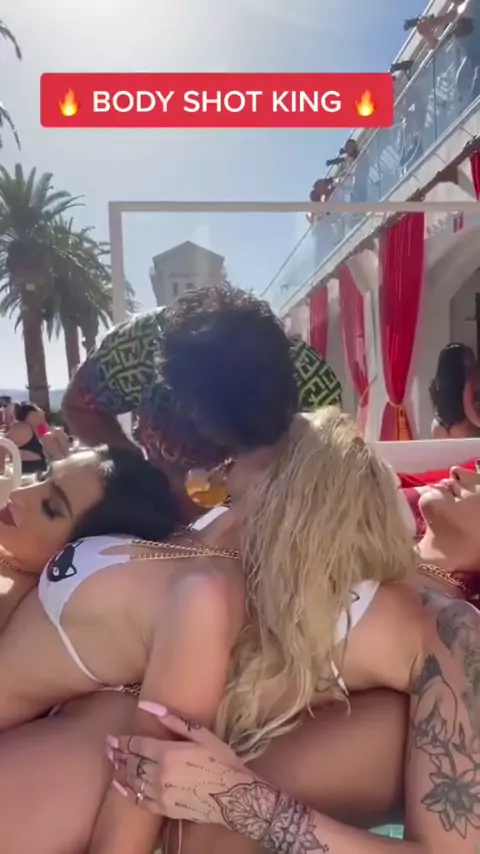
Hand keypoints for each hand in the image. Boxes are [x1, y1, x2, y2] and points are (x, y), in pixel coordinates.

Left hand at [106, 703, 252, 824]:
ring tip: (112, 764)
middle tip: (108, 748)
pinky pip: (140, 800)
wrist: (233, 796)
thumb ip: (174, 721)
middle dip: (118, 754)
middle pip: (132, 763)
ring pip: (133, 781)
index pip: (138, 745)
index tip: (113, 738)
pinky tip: (121, 787)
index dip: (124, 741)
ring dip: (120, 771)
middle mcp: (160, 774)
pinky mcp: (164, 809)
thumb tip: (148, 705)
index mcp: (168, 753)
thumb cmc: (221, 761)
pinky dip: (128, 792)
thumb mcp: (202, 735)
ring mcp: (160, 794)